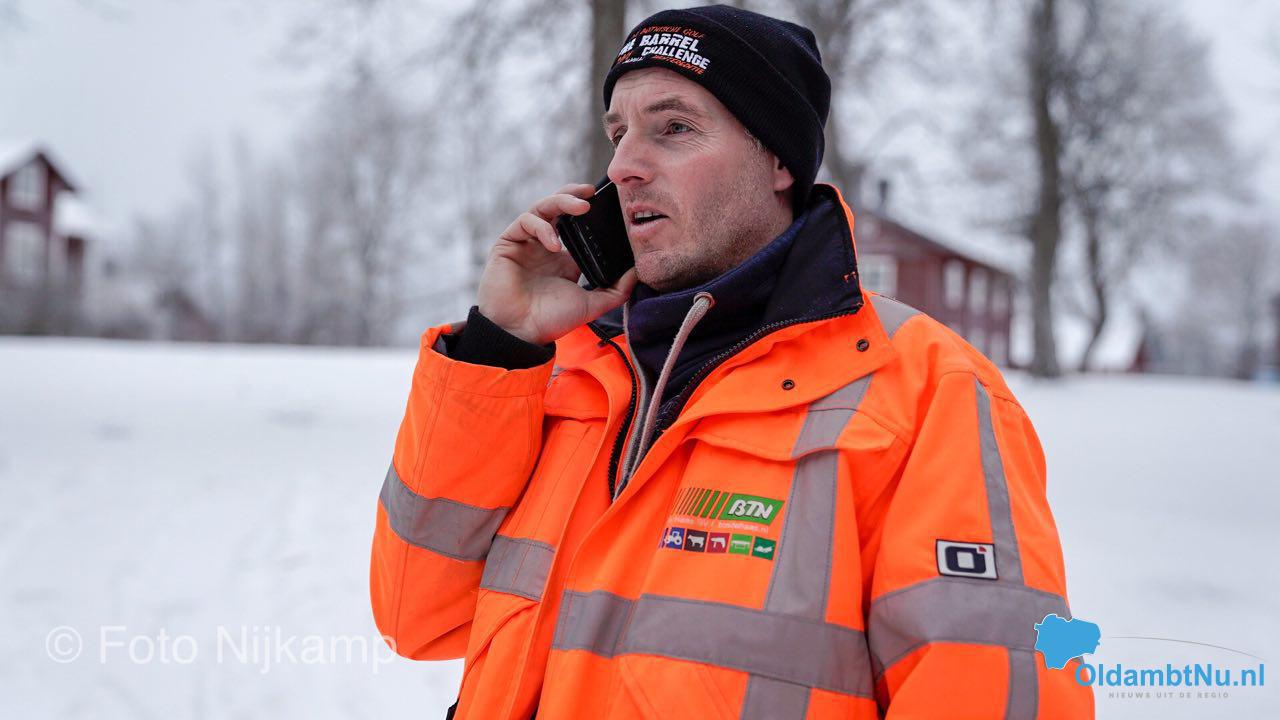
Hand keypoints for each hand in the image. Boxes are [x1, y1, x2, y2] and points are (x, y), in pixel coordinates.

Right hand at [477, 183, 637, 345]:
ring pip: (541, 207)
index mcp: (564, 256)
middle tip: (592, 191)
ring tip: (581, 207)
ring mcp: (526, 242)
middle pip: (558, 206)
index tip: (608, 205)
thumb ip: (617, 290)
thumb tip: (638, 271)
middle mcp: (545, 244)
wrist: (521, 333)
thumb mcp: (592, 304)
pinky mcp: (508, 242)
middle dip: (574, 194)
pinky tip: (554, 244)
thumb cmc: (551, 320)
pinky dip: (542, 227)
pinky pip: (525, 222)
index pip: (577, 223)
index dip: (590, 211)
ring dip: (561, 201)